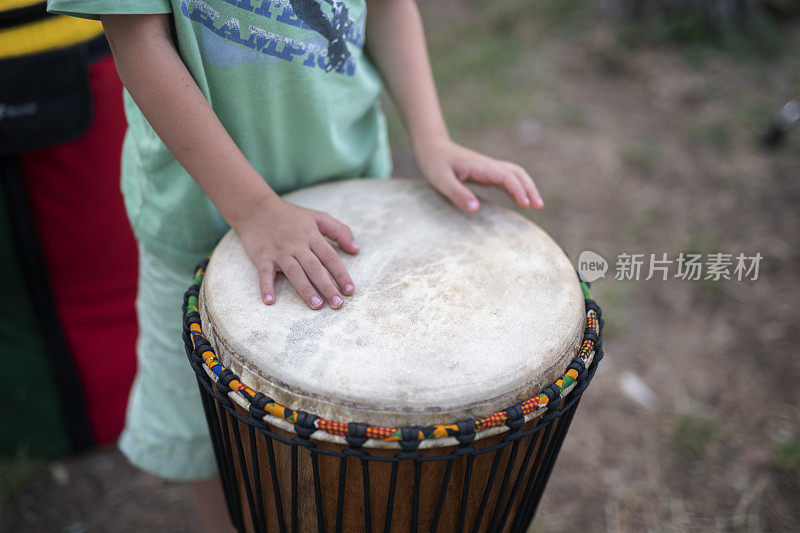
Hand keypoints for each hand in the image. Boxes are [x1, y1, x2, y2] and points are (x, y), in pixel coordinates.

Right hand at [233, 197, 358, 308]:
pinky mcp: (262, 257)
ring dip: (306, 289)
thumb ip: (339, 231)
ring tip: (316, 305)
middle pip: (314, 268)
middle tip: (338, 304)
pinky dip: (266, 286)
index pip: (330, 257)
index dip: (341, 274)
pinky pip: (264, 273)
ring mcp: (279, 251)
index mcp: (311, 236)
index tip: (350, 290)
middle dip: (327, 286)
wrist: (256, 208)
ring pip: (295, 272)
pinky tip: (270, 300)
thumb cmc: (290, 216)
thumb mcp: (318, 217)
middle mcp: (297, 245)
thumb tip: (356, 249)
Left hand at [415, 138, 542, 212]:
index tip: (526, 205)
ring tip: (536, 205)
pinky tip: (521, 200)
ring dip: (527, 187)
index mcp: (481, 166)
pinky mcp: (486, 172)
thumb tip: (476, 209)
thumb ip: (458, 194)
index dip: (518, 190)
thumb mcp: (441, 181)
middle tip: (539, 207)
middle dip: (530, 189)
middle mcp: (489, 165)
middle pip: (517, 174)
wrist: (432, 148)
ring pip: (515, 174)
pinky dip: (518, 188)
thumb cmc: (435, 163)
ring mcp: (489, 168)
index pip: (507, 177)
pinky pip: (507, 179)